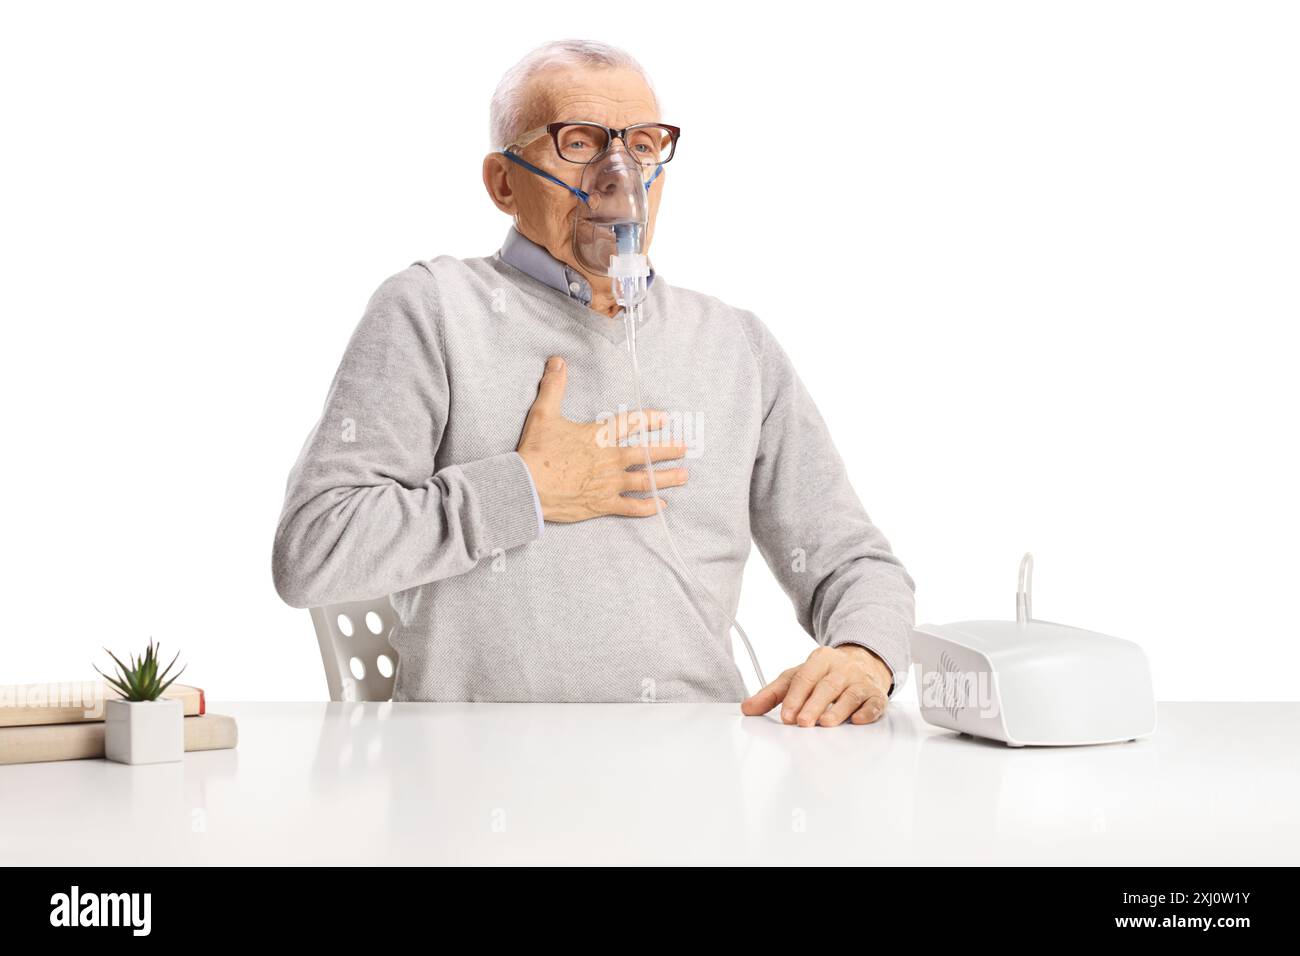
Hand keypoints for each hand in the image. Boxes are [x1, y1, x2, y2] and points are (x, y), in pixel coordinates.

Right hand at [517, 356, 688, 522]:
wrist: (527, 486)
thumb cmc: (537, 451)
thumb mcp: (544, 413)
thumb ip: (554, 387)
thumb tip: (557, 361)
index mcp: (599, 436)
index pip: (630, 424)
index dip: (649, 419)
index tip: (665, 418)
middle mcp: (610, 459)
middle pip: (646, 453)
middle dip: (668, 450)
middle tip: (684, 448)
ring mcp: (609, 483)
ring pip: (646, 480)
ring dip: (667, 478)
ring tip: (684, 476)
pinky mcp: (603, 504)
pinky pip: (631, 507)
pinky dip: (648, 507)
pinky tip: (661, 505)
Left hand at [740, 644, 891, 726]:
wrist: (863, 663)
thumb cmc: (825, 674)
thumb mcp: (797, 677)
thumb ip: (772, 694)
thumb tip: (748, 709)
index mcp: (820, 660)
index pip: (805, 677)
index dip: (795, 697)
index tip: (786, 715)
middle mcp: (842, 668)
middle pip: (827, 686)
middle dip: (814, 705)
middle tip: (802, 722)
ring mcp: (860, 681)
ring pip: (851, 695)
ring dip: (838, 710)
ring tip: (825, 724)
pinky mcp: (876, 695)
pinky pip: (874, 703)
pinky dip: (867, 712)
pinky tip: (858, 720)